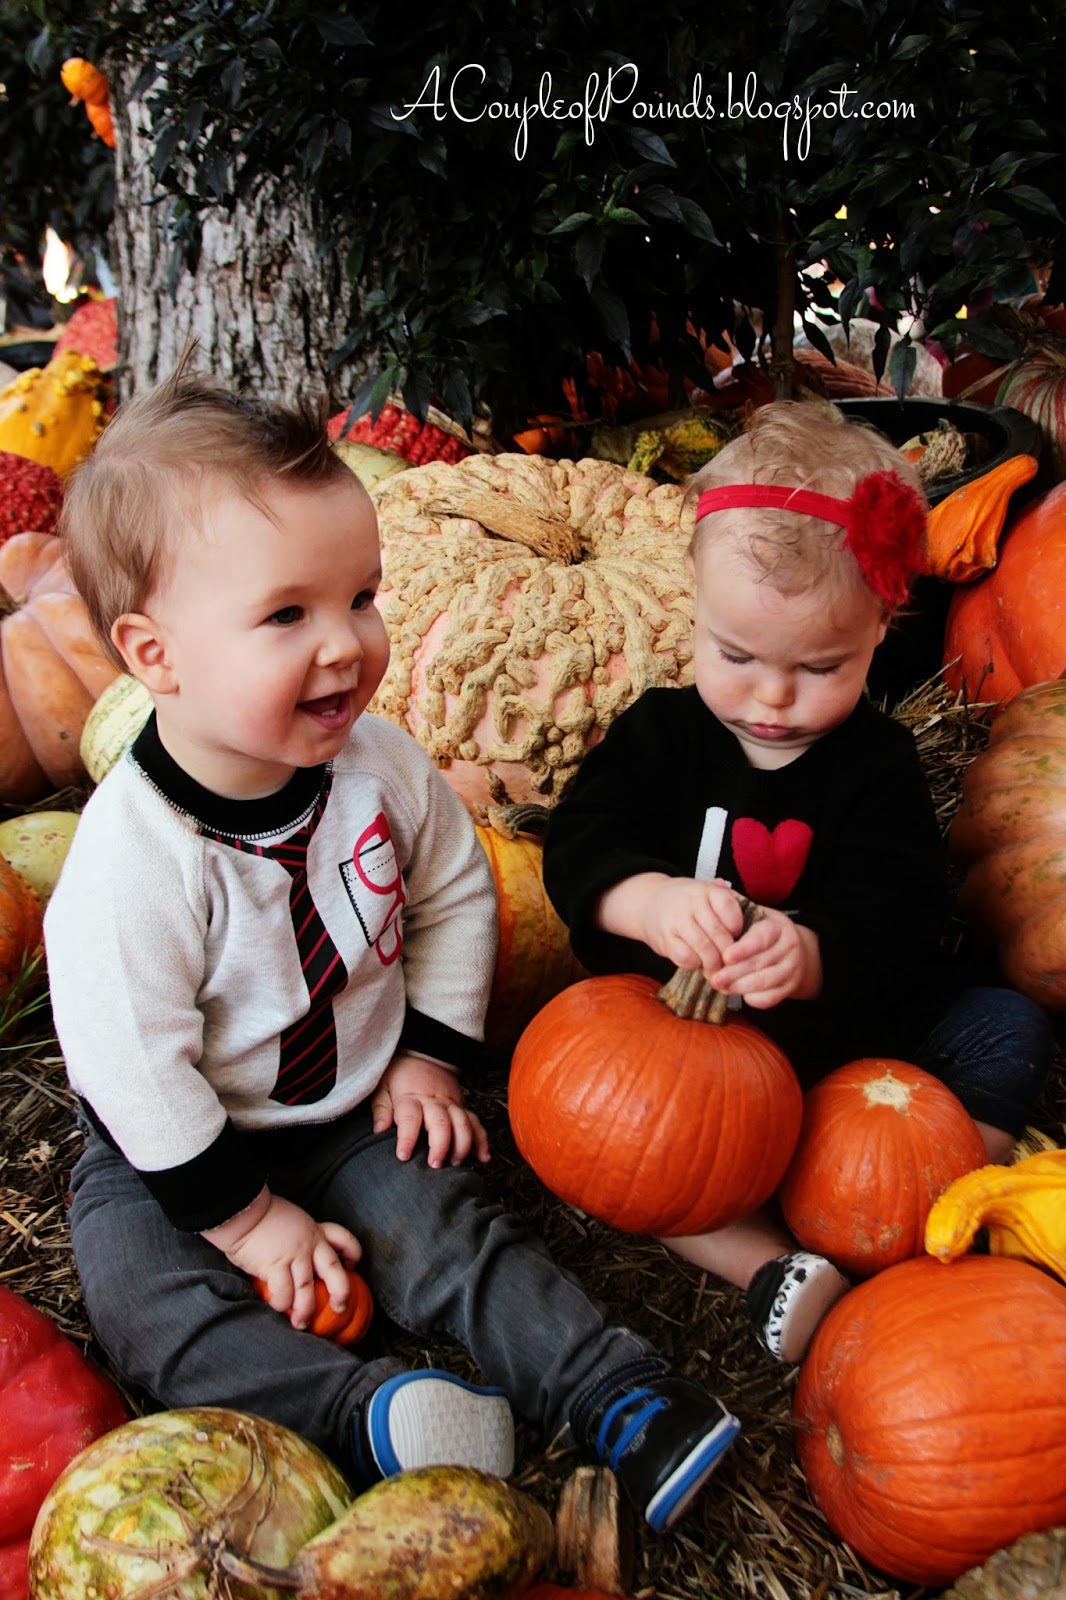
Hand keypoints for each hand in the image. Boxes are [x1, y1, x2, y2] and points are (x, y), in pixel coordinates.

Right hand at [202, 1189, 361, 1331]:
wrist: (244, 1212)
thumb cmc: (263, 1217)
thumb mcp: (293, 1220)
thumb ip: (301, 1237)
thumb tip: (302, 1256)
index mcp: (315, 1231)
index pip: (344, 1238)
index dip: (353, 1253)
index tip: (351, 1266)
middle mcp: (309, 1244)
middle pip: (334, 1271)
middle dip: (341, 1292)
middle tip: (340, 1308)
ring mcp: (293, 1256)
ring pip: (307, 1290)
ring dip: (305, 1310)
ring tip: (302, 1324)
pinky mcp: (275, 1266)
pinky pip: (283, 1292)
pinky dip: (281, 1304)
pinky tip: (278, 1307)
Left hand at [371, 1052, 490, 1168]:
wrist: (424, 1055)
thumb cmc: (399, 1076)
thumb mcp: (383, 1087)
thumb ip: (381, 1109)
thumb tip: (379, 1130)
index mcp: (410, 1096)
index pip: (409, 1117)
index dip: (407, 1137)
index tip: (403, 1155)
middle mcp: (434, 1100)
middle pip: (441, 1122)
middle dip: (441, 1145)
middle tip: (435, 1165)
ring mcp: (451, 1103)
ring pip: (463, 1123)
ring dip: (462, 1145)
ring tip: (455, 1163)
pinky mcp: (463, 1107)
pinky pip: (476, 1123)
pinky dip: (482, 1140)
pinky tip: (483, 1158)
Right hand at [597, 872, 744, 978]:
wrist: (649, 903)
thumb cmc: (688, 903)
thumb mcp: (707, 894)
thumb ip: (729, 903)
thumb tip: (752, 915)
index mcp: (706, 891)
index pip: (729, 909)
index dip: (737, 927)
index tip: (737, 936)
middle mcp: (691, 903)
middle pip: (719, 934)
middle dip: (729, 953)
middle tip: (733, 964)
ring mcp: (676, 921)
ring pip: (704, 948)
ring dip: (714, 963)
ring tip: (718, 969)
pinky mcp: (665, 939)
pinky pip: (686, 957)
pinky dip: (695, 964)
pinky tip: (697, 962)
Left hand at [711, 909, 821, 1008]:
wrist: (792, 950)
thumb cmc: (761, 930)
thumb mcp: (752, 913)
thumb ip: (733, 902)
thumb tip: (717, 883)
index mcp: (778, 926)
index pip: (762, 938)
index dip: (744, 948)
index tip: (725, 956)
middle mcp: (789, 947)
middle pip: (762, 963)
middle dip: (735, 973)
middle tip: (713, 978)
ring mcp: (792, 968)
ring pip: (766, 982)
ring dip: (741, 987)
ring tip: (720, 987)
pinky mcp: (790, 987)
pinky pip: (772, 998)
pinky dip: (754, 999)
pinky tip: (738, 996)